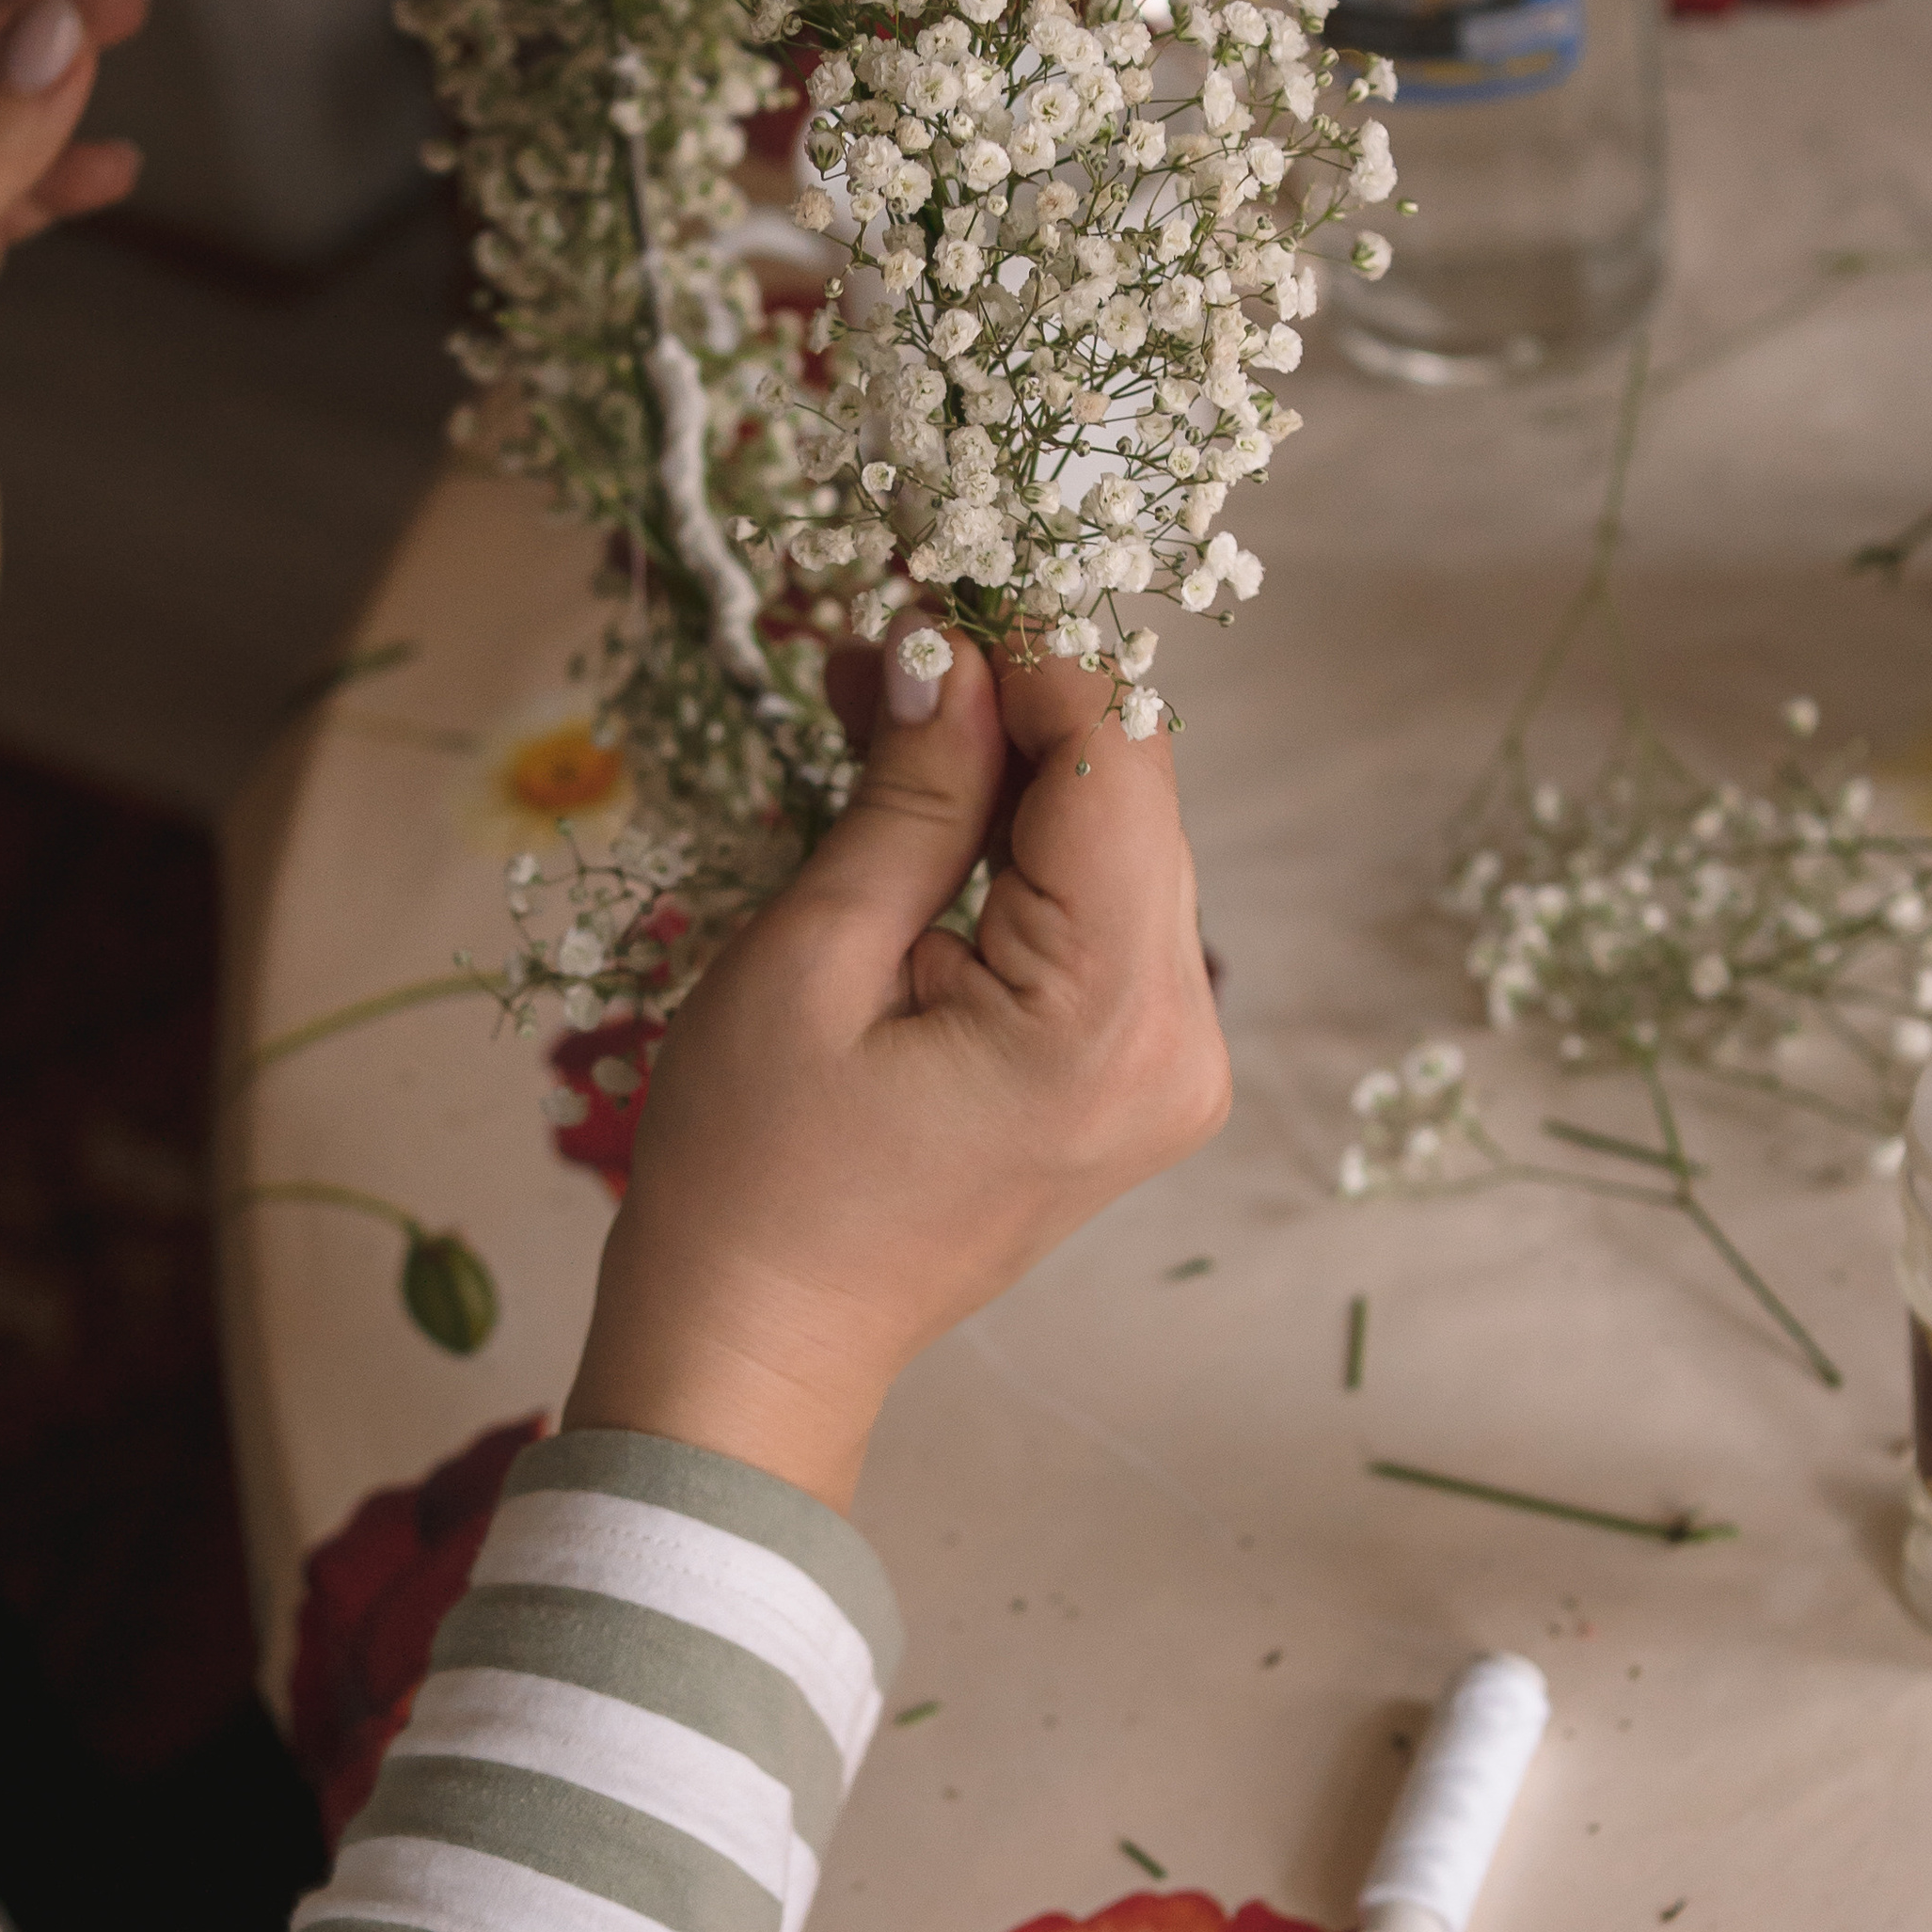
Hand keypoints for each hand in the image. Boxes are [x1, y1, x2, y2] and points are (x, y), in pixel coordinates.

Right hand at [562, 626, 1230, 1509]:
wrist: (758, 1346)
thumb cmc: (753, 1181)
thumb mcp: (810, 962)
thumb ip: (909, 797)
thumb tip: (951, 650)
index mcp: (1109, 1021)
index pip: (1115, 764)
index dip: (1027, 655)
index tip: (927, 585)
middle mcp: (1178, 1043)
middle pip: (1129, 795)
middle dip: (1008, 703)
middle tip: (873, 641)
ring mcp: (1168, 1066)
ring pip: (1114, 843)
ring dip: (1002, 768)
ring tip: (870, 710)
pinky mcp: (1131, 1074)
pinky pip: (1097, 913)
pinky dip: (1014, 848)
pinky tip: (916, 806)